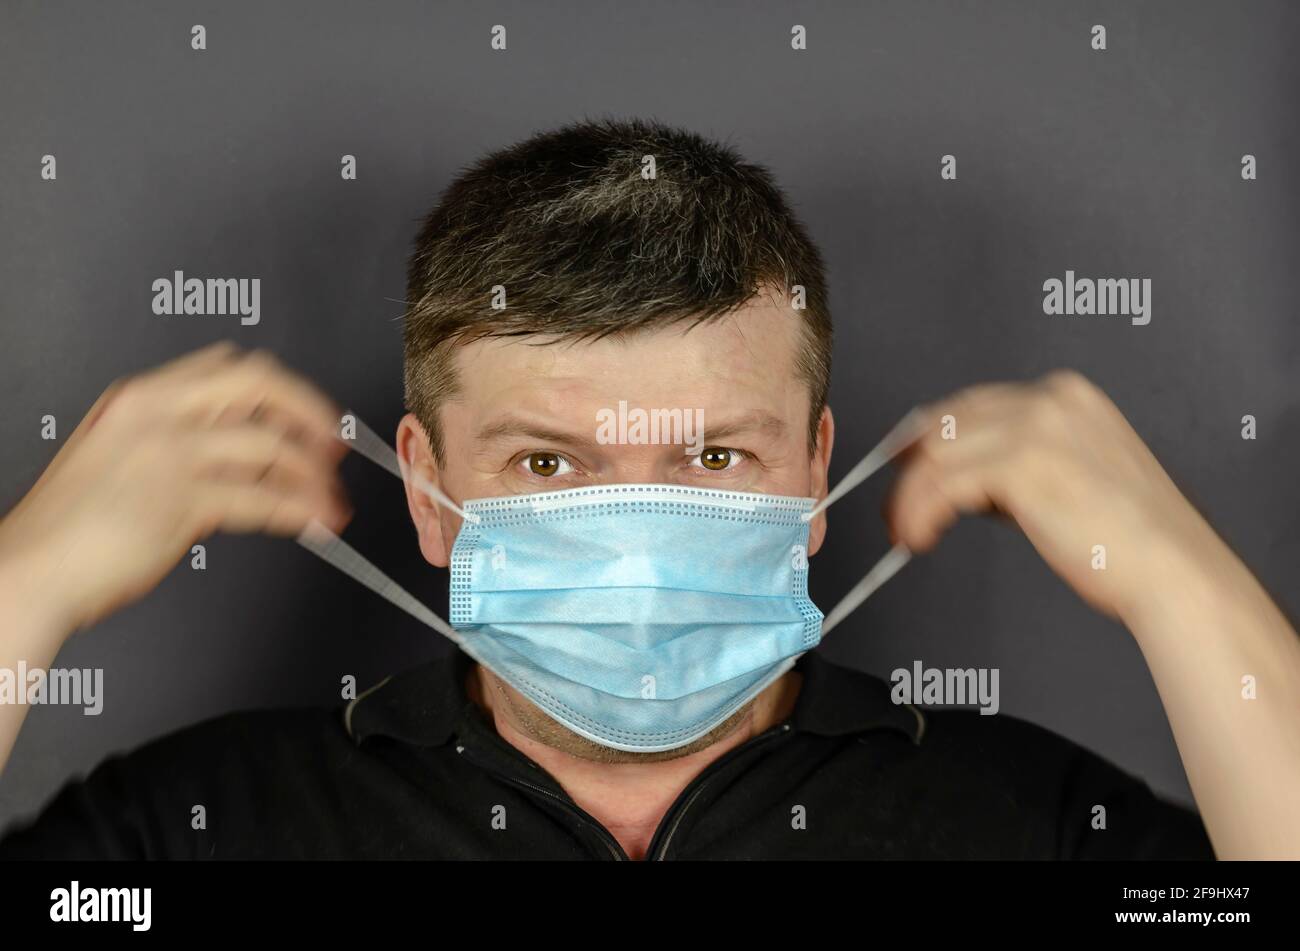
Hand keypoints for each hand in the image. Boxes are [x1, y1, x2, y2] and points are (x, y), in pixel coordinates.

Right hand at [0, 342, 351, 637]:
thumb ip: (181, 441)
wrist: (27, 570)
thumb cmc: (72, 525)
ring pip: (271, 446)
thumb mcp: (122, 455)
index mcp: (141, 396)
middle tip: (335, 446)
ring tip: (330, 500)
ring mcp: (169, 454)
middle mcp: (157, 413)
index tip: (310, 415)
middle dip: (311, 412)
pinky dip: (299, 511)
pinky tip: (313, 522)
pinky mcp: (180, 501)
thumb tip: (251, 451)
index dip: (284, 388)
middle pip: (260, 382)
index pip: (230, 365)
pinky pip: (262, 500)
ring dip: (314, 476)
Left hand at [884, 370, 1224, 623]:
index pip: (971, 406)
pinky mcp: (1023, 464)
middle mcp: (1050, 400)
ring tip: (907, 533)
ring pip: (935, 453)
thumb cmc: (1130, 541)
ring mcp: (1037, 428)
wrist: (1174, 571)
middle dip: (912, 469)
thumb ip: (1018, 464)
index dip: (928, 442)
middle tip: (897, 510)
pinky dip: (920, 513)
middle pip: (946, 422)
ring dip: (909, 497)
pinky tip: (920, 537)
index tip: (904, 470)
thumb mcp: (1070, 477)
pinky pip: (942, 484)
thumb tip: (959, 479)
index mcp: (1066, 396)